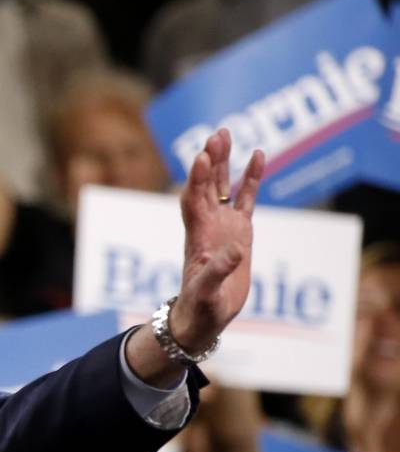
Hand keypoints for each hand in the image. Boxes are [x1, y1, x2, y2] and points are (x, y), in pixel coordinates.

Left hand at [170, 129, 265, 351]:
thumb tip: (235, 250)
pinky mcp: (239, 230)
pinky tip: (258, 154)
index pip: (193, 201)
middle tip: (217, 134)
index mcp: (197, 237)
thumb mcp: (207, 294)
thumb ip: (218, 272)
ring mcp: (223, 225)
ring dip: (222, 161)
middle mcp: (207, 225)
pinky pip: (246, 198)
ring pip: (221, 186)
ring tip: (226, 134)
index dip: (196, 180)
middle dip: (209, 160)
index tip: (200, 157)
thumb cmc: (200, 308)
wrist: (203, 318)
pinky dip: (251, 178)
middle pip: (205, 186)